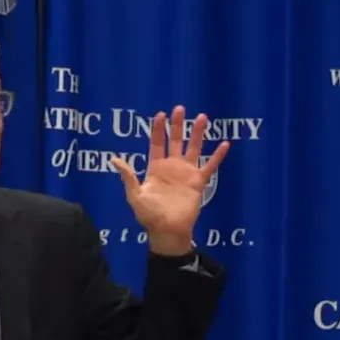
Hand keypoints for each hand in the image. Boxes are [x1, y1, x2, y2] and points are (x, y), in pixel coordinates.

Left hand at [110, 106, 228, 254]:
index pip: (156, 143)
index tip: (160, 114)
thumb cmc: (149, 215)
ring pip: (193, 148)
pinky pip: (209, 166)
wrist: (167, 231)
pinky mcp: (198, 182)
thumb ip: (128, 177)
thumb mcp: (135, 195)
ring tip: (202, 117)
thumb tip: (115, 159)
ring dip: (197, 133)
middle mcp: (171, 167)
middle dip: (177, 125)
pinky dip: (217, 156)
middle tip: (180, 108)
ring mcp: (186, 173)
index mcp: (155, 168)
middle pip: (175, 141)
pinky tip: (224, 144)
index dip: (158, 129)